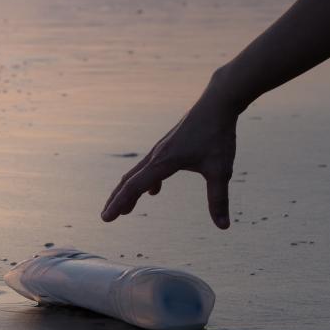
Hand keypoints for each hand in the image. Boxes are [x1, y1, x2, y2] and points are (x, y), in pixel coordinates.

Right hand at [100, 89, 238, 228]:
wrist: (218, 102)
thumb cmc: (218, 134)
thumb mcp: (220, 170)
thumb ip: (218, 200)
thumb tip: (224, 227)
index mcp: (164, 162)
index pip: (134, 187)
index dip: (119, 203)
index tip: (106, 218)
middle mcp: (157, 155)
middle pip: (129, 180)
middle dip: (117, 200)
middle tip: (106, 217)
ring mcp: (161, 149)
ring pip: (138, 173)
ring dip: (129, 191)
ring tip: (126, 209)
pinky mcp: (168, 145)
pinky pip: (150, 167)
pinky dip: (146, 181)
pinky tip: (154, 191)